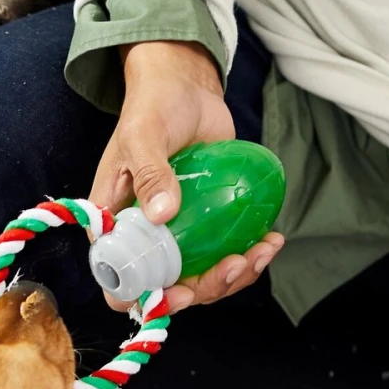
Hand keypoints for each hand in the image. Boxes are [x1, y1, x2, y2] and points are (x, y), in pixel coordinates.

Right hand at [90, 40, 283, 312]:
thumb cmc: (151, 108)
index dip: (148, 300)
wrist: (184, 88)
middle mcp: (147, 240)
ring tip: (261, 251)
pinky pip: (226, 254)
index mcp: (118, 229)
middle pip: (172, 289)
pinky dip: (250, 255)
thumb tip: (163, 214)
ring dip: (235, 276)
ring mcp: (180, 236)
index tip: (180, 292)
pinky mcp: (209, 225)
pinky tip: (271, 239)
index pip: (122, 285)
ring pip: (204, 278)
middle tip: (235, 263)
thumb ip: (151, 173)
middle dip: (208, 287)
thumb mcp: (143, 136)